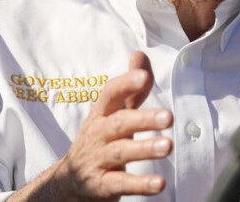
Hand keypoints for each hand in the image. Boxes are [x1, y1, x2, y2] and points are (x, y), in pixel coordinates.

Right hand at [31, 51, 172, 200]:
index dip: (126, 84)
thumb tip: (140, 54)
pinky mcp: (102, 185)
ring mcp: (98, 160)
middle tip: (169, 117)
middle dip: (144, 119)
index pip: (111, 94)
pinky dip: (140, 184)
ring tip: (168, 146)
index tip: (144, 77)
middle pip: (119, 123)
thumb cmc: (101, 138)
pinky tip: (160, 184)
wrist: (71, 180)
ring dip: (145, 149)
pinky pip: (121, 183)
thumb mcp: (113, 113)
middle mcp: (98, 134)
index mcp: (102, 113)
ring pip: (121, 152)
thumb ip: (131, 88)